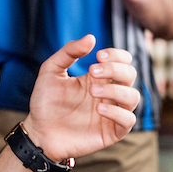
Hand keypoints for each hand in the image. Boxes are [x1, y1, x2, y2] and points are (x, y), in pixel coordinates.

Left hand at [22, 36, 139, 160]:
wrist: (39, 133)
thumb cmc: (45, 102)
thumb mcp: (51, 71)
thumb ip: (69, 52)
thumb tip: (91, 38)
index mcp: (99, 77)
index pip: (123, 61)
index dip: (117, 55)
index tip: (98, 56)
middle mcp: (110, 93)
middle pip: (130, 75)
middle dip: (115, 70)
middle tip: (93, 71)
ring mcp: (113, 112)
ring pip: (133, 97)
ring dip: (116, 91)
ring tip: (93, 92)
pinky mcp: (112, 131)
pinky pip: (129, 120)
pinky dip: (118, 113)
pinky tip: (98, 110)